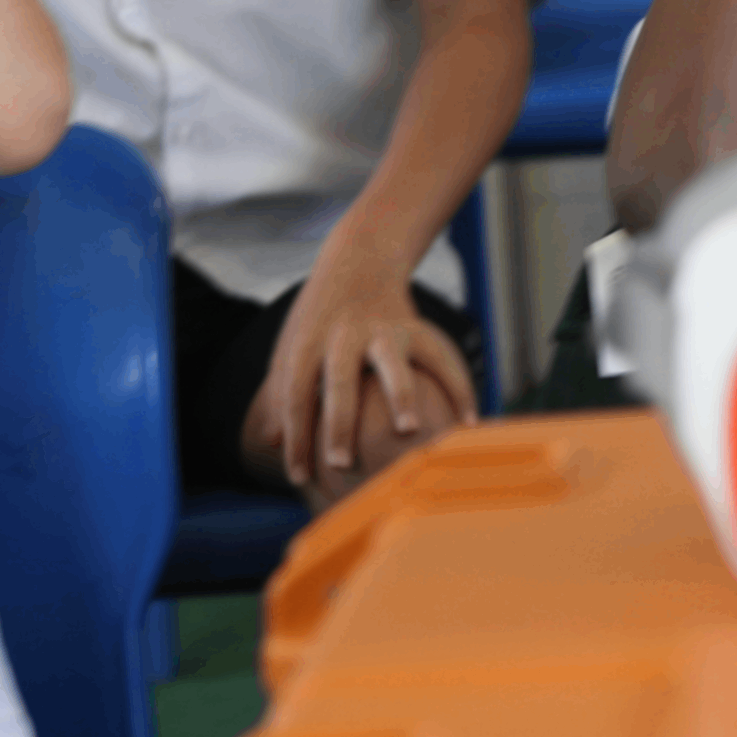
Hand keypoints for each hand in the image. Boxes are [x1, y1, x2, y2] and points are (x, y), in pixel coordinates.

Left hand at [247, 271, 479, 506]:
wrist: (360, 258)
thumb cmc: (320, 317)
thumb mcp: (292, 344)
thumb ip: (282, 390)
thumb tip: (269, 442)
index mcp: (308, 342)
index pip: (295, 394)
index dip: (294, 436)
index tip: (300, 477)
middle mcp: (344, 335)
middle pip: (338, 381)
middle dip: (339, 421)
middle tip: (340, 463)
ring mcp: (383, 329)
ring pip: (392, 362)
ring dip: (400, 394)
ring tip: (408, 428)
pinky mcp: (416, 327)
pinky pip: (441, 358)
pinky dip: (458, 388)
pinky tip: (468, 421)